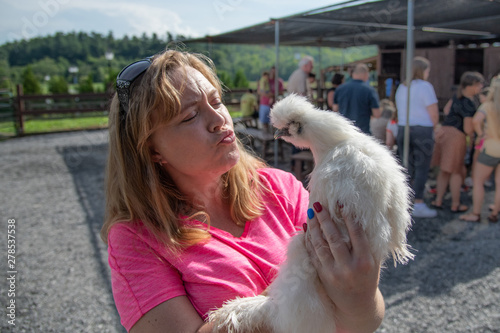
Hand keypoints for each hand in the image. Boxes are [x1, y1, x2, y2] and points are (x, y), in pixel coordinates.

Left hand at [304, 202, 383, 332]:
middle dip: (325, 220)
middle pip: (334, 238)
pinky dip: (308, 240)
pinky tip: (306, 228)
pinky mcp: (323, 276)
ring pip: (320, 246)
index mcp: (365, 261)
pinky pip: (313, 254)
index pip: (356, 234)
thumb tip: (359, 216)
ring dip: (314, 227)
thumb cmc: (368, 278)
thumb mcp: (374, 262)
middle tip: (318, 204)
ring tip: (311, 213)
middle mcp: (349, 267)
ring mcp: (333, 273)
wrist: (358, 306)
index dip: (348, 218)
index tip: (341, 203)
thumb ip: (368, 243)